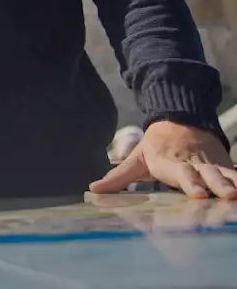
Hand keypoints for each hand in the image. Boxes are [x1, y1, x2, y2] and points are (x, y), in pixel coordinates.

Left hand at [90, 120, 235, 199]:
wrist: (180, 119)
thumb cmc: (154, 146)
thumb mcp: (135, 159)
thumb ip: (117, 177)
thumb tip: (93, 189)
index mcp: (170, 162)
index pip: (180, 172)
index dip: (189, 182)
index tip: (197, 193)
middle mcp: (193, 163)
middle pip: (206, 174)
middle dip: (216, 184)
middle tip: (226, 195)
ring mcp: (211, 163)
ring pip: (225, 173)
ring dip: (233, 183)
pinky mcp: (224, 164)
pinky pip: (236, 172)